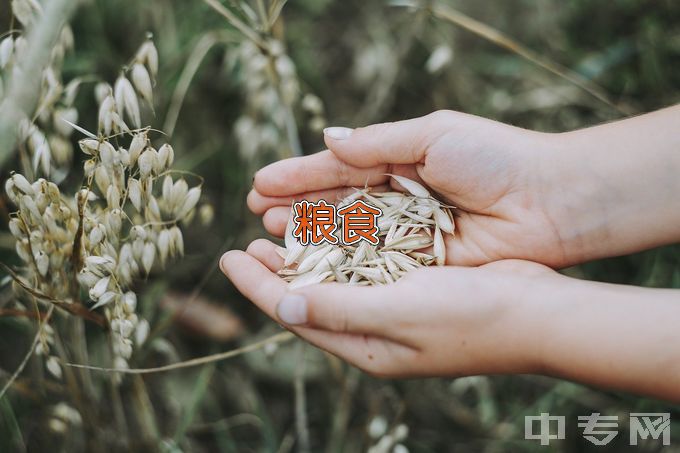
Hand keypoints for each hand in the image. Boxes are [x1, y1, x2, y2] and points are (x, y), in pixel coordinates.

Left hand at [219, 239, 554, 377]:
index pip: (295, 314)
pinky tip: (330, 227)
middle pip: (310, 297)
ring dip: (305, 254)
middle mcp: (375, 330)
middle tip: (245, 242)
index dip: (257, 286)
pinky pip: (365, 265)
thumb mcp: (398, 313)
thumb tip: (281, 304)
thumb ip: (338, 309)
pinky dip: (342, 246)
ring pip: (336, 279)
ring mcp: (395, 308)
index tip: (226, 257)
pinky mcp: (415, 285)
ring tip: (277, 231)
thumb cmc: (470, 317)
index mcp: (365, 346)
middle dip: (275, 271)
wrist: (537, 313)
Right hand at [248, 110, 577, 266]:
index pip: (338, 168)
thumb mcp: (433, 135)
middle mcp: (397, 199)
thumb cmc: (494, 158)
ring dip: (310, 235)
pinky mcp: (420, 264)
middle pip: (336, 204)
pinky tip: (311, 262)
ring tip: (272, 235)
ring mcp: (407, 234)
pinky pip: (373, 263)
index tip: (261, 183)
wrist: (550, 201)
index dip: (299, 176)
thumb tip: (327, 138)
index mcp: (399, 161)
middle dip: (296, 207)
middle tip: (257, 213)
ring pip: (348, 236)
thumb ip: (377, 142)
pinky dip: (342, 263)